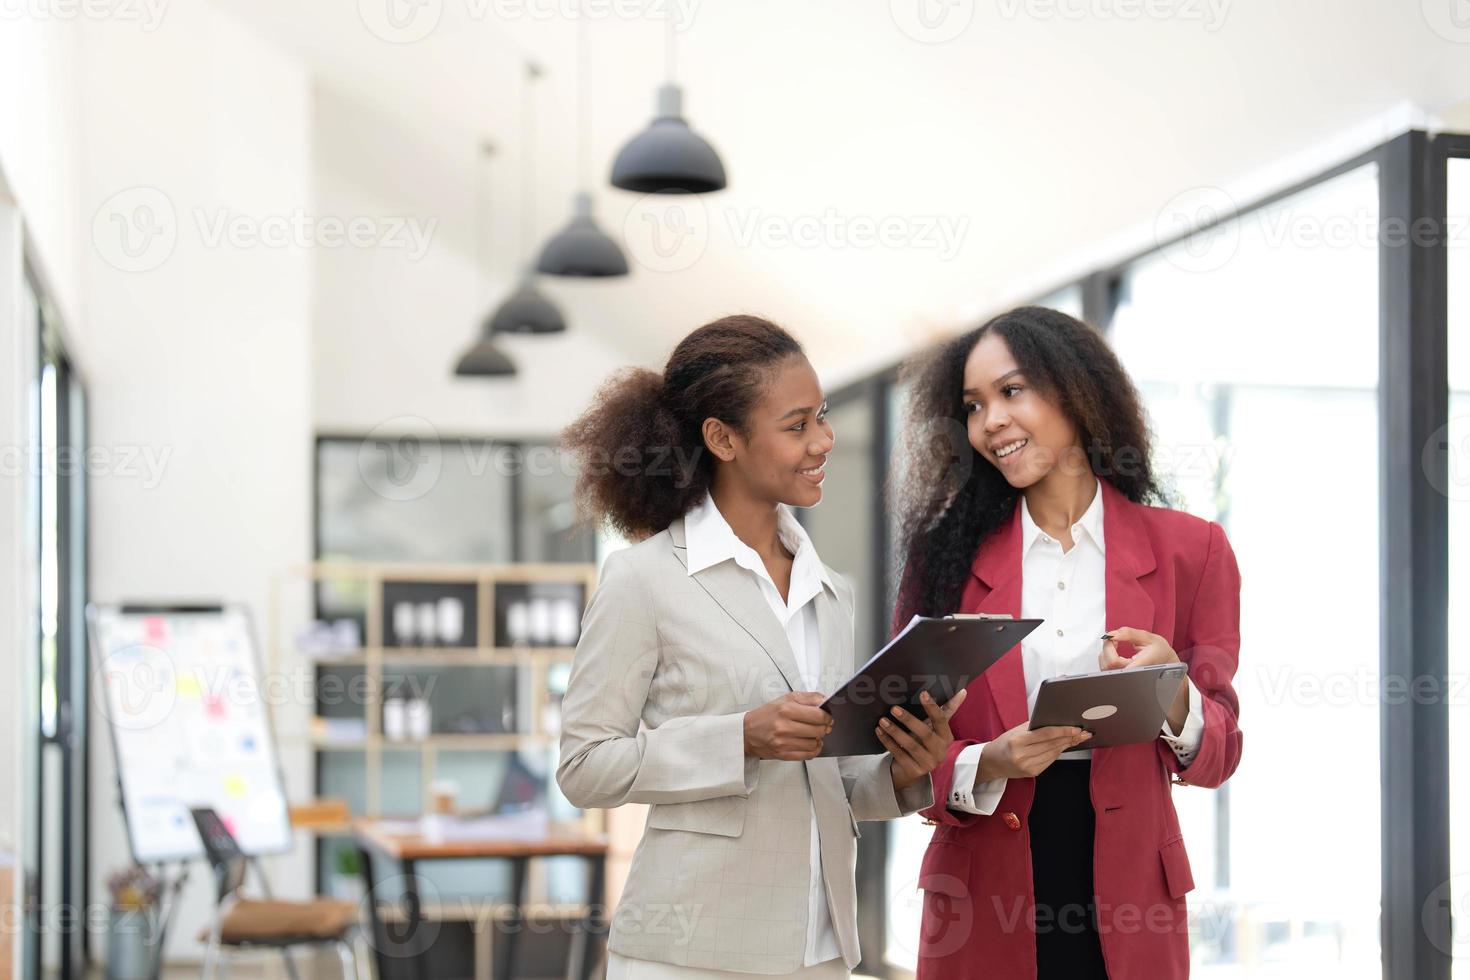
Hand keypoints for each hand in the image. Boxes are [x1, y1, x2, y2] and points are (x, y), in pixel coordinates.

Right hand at [744, 692, 833, 760]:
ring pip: (815, 743)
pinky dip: (813, 750)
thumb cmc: (766, 715)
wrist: (747, 732)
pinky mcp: (783, 754)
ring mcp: (783, 742)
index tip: (827, 717)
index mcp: (786, 710)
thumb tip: (825, 700)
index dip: (827, 716)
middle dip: (824, 727)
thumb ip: (808, 698)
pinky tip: (809, 743)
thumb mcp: (785, 699)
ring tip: (812, 734)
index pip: (818, 715)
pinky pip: (808, 755)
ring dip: (817, 739)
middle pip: (819, 730)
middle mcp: (784, 727)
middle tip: (821, 725)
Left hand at [878, 689, 967, 791]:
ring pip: (910, 745)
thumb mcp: (935, 728)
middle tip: (894, 709)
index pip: (941, 720)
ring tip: (883, 720)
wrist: (913, 769)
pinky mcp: (914, 771)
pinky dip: (888, 742)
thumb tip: (963, 691)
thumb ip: (947, 710)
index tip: (922, 693)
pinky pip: (899, 754)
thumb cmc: (925, 742)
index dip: (932, 707)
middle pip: (925, 734)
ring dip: (895, 731)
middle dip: (909, 720)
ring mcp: (928, 763)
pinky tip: (879, 731)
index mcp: (947, 738)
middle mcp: (940, 752)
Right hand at [976, 722, 1091, 780]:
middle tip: (1083, 733)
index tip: (1076, 728)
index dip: (1063, 731)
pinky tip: (1065, 746)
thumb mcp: (1015, 730)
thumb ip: (1034, 726)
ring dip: (1067, 745)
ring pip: (1054, 753)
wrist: (991, 762)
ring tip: (1078, 738)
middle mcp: (1022, 756)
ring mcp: (1028, 766)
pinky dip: (1058, 752)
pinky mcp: (1032, 773)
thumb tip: (1056, 721)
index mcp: (1017, 741)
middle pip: (1053, 744)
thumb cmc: (1004, 743)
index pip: (1046, 734)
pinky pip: (1050, 760)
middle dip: (1070, 738)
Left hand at [1099, 626, 1188, 735]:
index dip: (1109, 647)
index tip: (1114, 638)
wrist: (1166, 664)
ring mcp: (1123, 678)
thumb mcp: (1149, 638)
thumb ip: (1129, 634)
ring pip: (1103, 666)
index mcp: (1139, 667)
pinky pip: (1104, 667)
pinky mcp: (1117, 677)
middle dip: (1107, 647)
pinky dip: (1106, 656)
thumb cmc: (1160, 652)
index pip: (1114, 662)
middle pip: (1107, 664)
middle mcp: (1130, 676)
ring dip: (1106, 651)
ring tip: (1117, 644)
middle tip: (1115, 638)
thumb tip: (1113, 634)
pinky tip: (1116, 651)